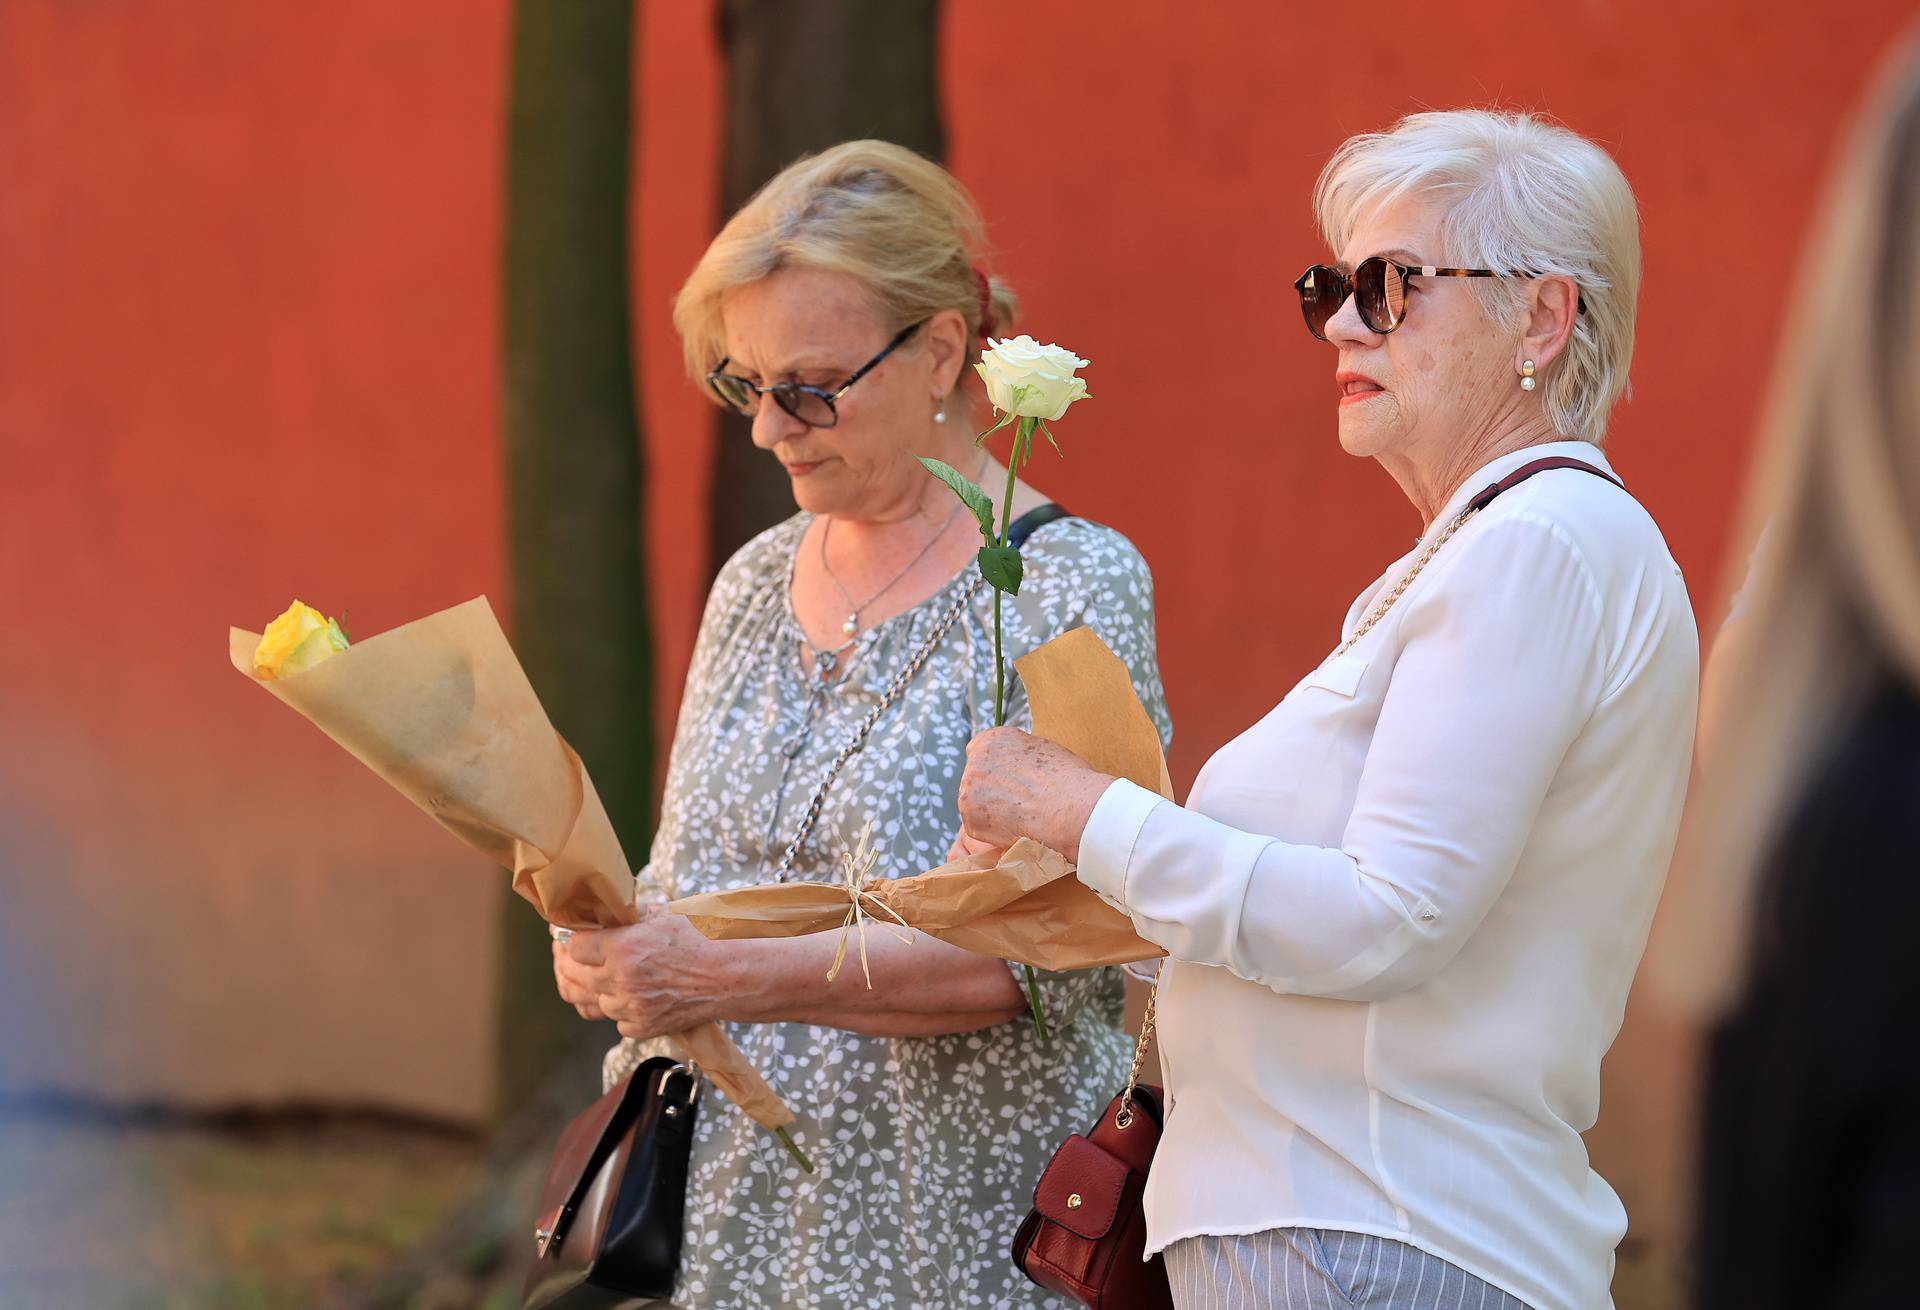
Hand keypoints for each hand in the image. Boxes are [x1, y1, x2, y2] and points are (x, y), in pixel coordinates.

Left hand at [559, 906, 745, 1040]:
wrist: (731, 975)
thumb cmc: (703, 937)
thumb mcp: (662, 914)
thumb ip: (626, 916)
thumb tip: (598, 914)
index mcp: (623, 947)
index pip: (573, 947)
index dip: (571, 939)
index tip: (571, 935)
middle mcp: (622, 980)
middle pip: (573, 976)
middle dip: (566, 963)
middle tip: (566, 954)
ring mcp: (631, 1007)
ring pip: (590, 1002)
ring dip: (590, 988)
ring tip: (593, 974)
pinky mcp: (643, 1027)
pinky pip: (614, 1020)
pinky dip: (615, 1008)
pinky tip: (622, 993)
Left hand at [957, 727, 1113, 860]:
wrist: (1070, 809)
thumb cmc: (1067, 780)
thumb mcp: (1043, 749)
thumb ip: (1019, 754)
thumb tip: (1017, 765)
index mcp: (993, 739)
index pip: (979, 751)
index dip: (995, 768)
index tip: (1006, 780)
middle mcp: (975, 761)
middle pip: (975, 779)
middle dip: (991, 790)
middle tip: (1017, 802)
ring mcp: (968, 791)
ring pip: (975, 805)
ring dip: (991, 812)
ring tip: (1021, 817)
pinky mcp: (971, 821)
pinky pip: (980, 829)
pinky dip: (994, 833)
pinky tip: (1017, 830)